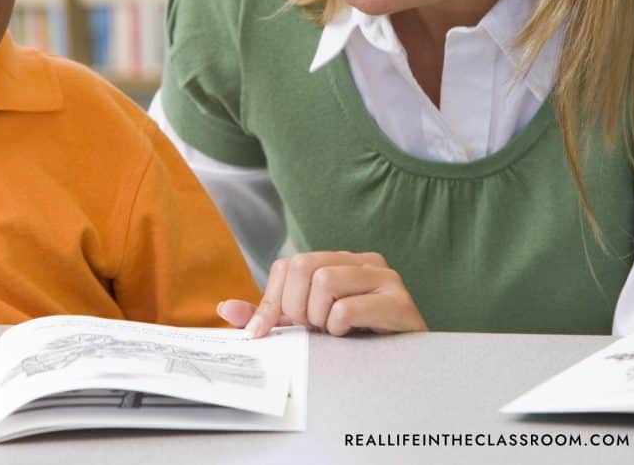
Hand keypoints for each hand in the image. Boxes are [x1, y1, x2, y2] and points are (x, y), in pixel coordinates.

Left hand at [218, 251, 427, 337]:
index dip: (272, 302)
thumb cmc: (355, 345)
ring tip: (335, 333)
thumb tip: (227, 310)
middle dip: (296, 309)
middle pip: (302, 266)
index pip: (287, 265)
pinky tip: (352, 337)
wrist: (406, 372)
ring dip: (320, 319)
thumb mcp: (308, 325)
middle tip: (313, 331)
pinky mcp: (400, 302)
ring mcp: (384, 277)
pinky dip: (339, 328)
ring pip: (323, 282)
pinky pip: (346, 308)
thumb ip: (270, 315)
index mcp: (338, 260)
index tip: (271, 332)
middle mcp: (363, 260)